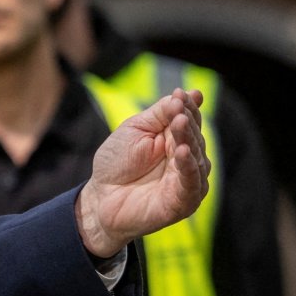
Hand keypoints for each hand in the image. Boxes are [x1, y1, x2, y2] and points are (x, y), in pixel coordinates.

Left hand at [75, 88, 209, 257]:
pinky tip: (182, 150)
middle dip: (186, 121)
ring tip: (179, 123)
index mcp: (176, 140)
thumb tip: (189, 94)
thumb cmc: (116, 163)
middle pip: (194, 137)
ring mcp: (188, 181)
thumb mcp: (136, 129)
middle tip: (178, 109)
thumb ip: (160, 113)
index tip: (182, 94)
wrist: (100, 197)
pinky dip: (189, 166)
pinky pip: (191, 183)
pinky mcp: (184, 201)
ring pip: (196, 158)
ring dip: (188, 139)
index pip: (189, 120)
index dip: (187, 107)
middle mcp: (188, 160)